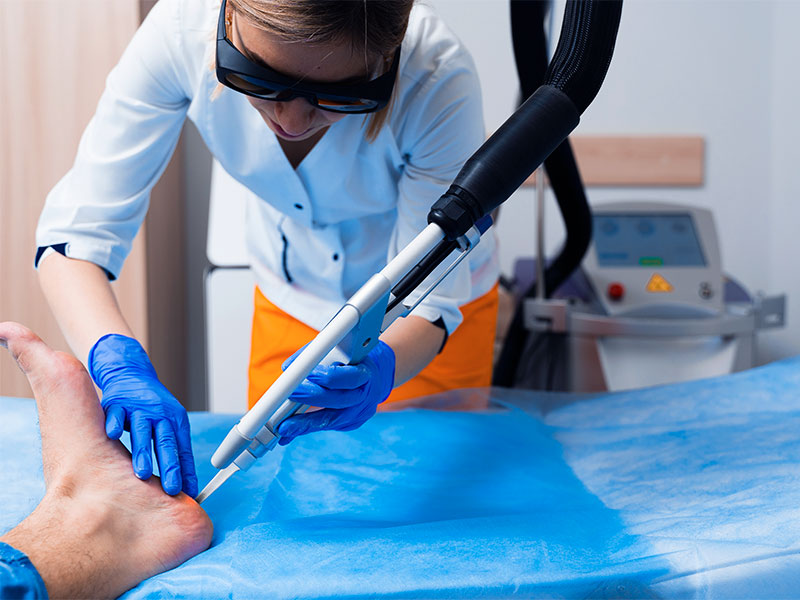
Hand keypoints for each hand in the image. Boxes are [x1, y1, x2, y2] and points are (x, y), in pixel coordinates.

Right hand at [88, 334, 197, 496]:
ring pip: (142, 430)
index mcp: (175, 421)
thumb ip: (175, 454)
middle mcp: (160, 414)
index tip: (189, 494)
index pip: (183, 449)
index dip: (186, 471)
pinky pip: (115, 414)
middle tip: (172, 489)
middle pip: (166, 441)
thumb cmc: (152, 408)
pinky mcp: (116, 403)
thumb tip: (187, 487)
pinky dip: (114, 423)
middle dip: (170, 465)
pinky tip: (112, 435)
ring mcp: (138, 407)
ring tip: (143, 473)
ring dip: (143, 451)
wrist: (130, 374)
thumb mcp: (169, 426)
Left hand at [276, 341, 395, 443]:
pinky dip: (309, 427)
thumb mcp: (337, 349)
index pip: (343, 377)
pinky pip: (329, 426)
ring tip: (284, 429)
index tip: (301, 377)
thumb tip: (288, 368)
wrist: (377, 375)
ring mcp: (359, 413)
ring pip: (330, 420)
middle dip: (308, 399)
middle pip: (335, 401)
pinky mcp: (352, 423)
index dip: (322, 377)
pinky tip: (292, 431)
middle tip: (285, 400)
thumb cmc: (352, 359)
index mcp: (364, 373)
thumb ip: (313, 355)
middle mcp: (363, 395)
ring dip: (304, 425)